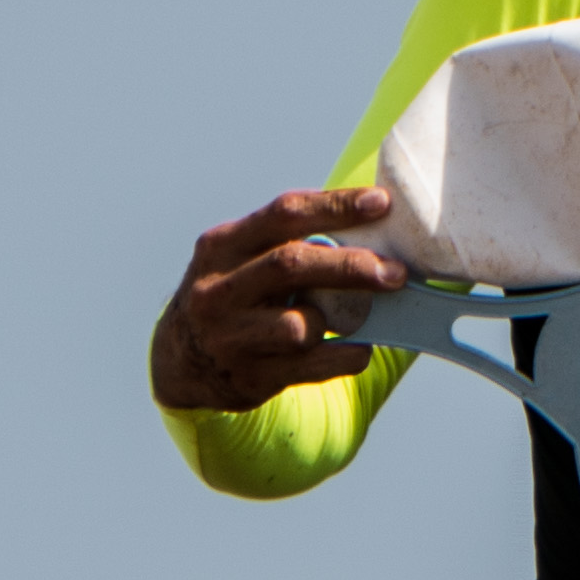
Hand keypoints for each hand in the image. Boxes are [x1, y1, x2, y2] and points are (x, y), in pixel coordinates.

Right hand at [153, 188, 408, 410]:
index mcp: (224, 244)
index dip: (335, 206)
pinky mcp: (248, 376)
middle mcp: (219, 287)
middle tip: (397, 273)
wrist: (181, 360)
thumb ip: (291, 242)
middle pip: (291, 263)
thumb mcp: (244, 259)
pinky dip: (344, 357)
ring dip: (337, 321)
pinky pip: (311, 366)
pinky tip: (358, 350)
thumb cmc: (236, 296)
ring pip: (298, 324)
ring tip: (353, 320)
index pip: (284, 213)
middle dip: (350, 266)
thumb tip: (375, 228)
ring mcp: (229, 335)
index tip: (382, 203)